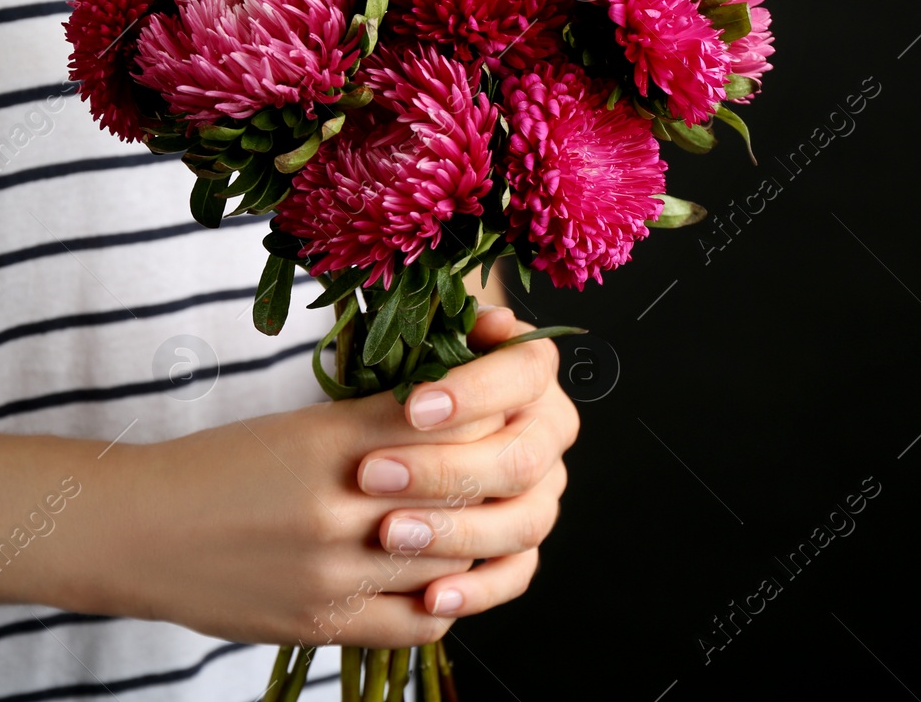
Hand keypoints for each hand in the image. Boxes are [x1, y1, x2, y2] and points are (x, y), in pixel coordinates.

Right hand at [62, 306, 576, 648]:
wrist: (137, 530)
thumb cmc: (218, 466)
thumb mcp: (298, 425)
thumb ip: (377, 421)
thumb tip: (461, 415)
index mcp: (332, 436)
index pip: (449, 416)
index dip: (495, 403)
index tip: (515, 393)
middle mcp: (339, 501)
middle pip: (462, 486)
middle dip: (500, 471)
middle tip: (519, 460)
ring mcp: (332, 569)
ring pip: (451, 556)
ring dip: (479, 538)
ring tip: (489, 520)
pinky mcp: (322, 623)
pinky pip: (416, 621)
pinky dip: (447, 600)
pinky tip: (450, 582)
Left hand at [365, 306, 576, 623]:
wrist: (391, 423)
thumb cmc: (394, 374)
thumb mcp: (407, 344)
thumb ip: (437, 332)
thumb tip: (488, 322)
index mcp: (531, 371)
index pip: (525, 374)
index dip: (474, 392)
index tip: (412, 407)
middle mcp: (548, 430)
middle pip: (521, 458)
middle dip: (445, 470)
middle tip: (373, 476)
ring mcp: (541, 491)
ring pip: (523, 521)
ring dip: (457, 532)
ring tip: (390, 535)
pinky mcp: (522, 544)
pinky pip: (516, 574)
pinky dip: (478, 591)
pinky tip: (431, 597)